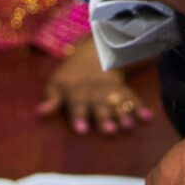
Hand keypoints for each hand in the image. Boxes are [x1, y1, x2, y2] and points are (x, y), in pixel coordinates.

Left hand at [38, 40, 155, 134]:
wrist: (93, 53)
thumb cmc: (70, 76)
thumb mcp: (56, 84)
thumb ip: (51, 100)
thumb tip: (38, 113)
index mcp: (77, 93)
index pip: (77, 105)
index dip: (78, 117)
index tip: (81, 130)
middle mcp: (95, 94)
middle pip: (100, 106)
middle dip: (104, 118)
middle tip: (109, 130)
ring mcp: (111, 92)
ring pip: (117, 103)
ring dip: (123, 114)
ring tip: (128, 126)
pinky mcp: (123, 91)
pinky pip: (133, 98)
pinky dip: (140, 107)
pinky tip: (147, 118)